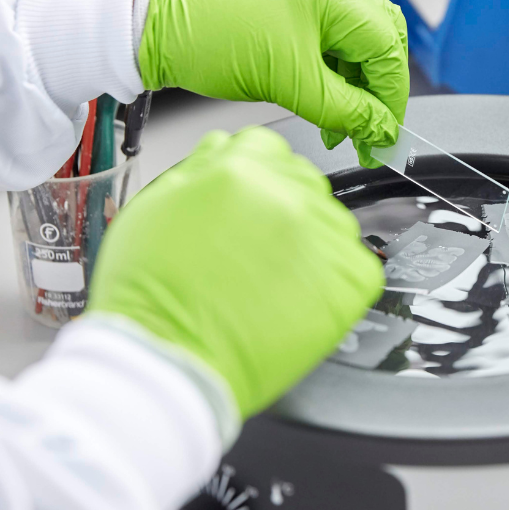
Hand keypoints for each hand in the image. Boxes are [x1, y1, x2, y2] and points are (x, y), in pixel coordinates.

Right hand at [85, 126, 382, 417]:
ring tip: (275, 281)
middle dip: (283, 209)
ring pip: (334, 222)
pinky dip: (337, 281)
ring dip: (313, 244)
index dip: (255, 179)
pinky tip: (302, 298)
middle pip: (304, 181)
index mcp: (240, 170)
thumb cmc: (150, 296)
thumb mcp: (155, 206)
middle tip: (257, 251)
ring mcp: (323, 240)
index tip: (251, 206)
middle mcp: (288, 197)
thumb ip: (201, 168)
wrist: (166, 360)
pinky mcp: (348, 283)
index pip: (268, 148)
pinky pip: (358, 266)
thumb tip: (226, 150)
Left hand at [138, 0, 408, 166]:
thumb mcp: (289, 84)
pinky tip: (328, 104)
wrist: (157, 30)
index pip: (386, 44)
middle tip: (374, 128)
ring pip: (356, 44)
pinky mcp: (290, 5)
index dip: (392, 94)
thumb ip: (345, 110)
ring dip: (356, 87)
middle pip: (380, 39)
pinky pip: (330, 41)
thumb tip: (379, 130)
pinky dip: (335, 75)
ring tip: (345, 126)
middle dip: (380, 89)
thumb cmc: (210, 41)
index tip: (387, 131)